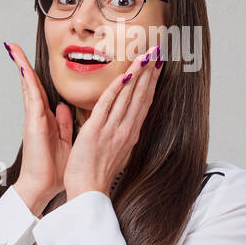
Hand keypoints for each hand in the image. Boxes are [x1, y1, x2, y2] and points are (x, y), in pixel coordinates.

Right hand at [5, 42, 71, 212]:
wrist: (43, 187)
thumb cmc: (54, 170)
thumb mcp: (66, 142)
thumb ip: (65, 124)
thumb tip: (64, 108)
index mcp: (47, 120)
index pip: (42, 92)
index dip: (38, 76)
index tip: (31, 61)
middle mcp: (38, 116)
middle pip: (31, 84)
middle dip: (23, 65)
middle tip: (15, 47)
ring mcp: (34, 117)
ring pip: (28, 86)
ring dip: (21, 67)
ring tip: (13, 49)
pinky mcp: (33, 121)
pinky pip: (31, 96)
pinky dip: (27, 80)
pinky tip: (22, 67)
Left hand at [63, 44, 162, 197]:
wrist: (88, 192)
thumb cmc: (96, 175)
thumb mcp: (114, 151)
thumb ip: (117, 134)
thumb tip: (121, 123)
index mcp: (129, 134)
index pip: (143, 103)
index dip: (151, 83)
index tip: (156, 66)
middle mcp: (125, 130)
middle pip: (141, 96)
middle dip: (149, 72)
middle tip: (156, 52)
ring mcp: (112, 130)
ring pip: (128, 97)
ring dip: (137, 74)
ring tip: (144, 56)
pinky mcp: (96, 132)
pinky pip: (107, 106)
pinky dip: (116, 90)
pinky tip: (123, 75)